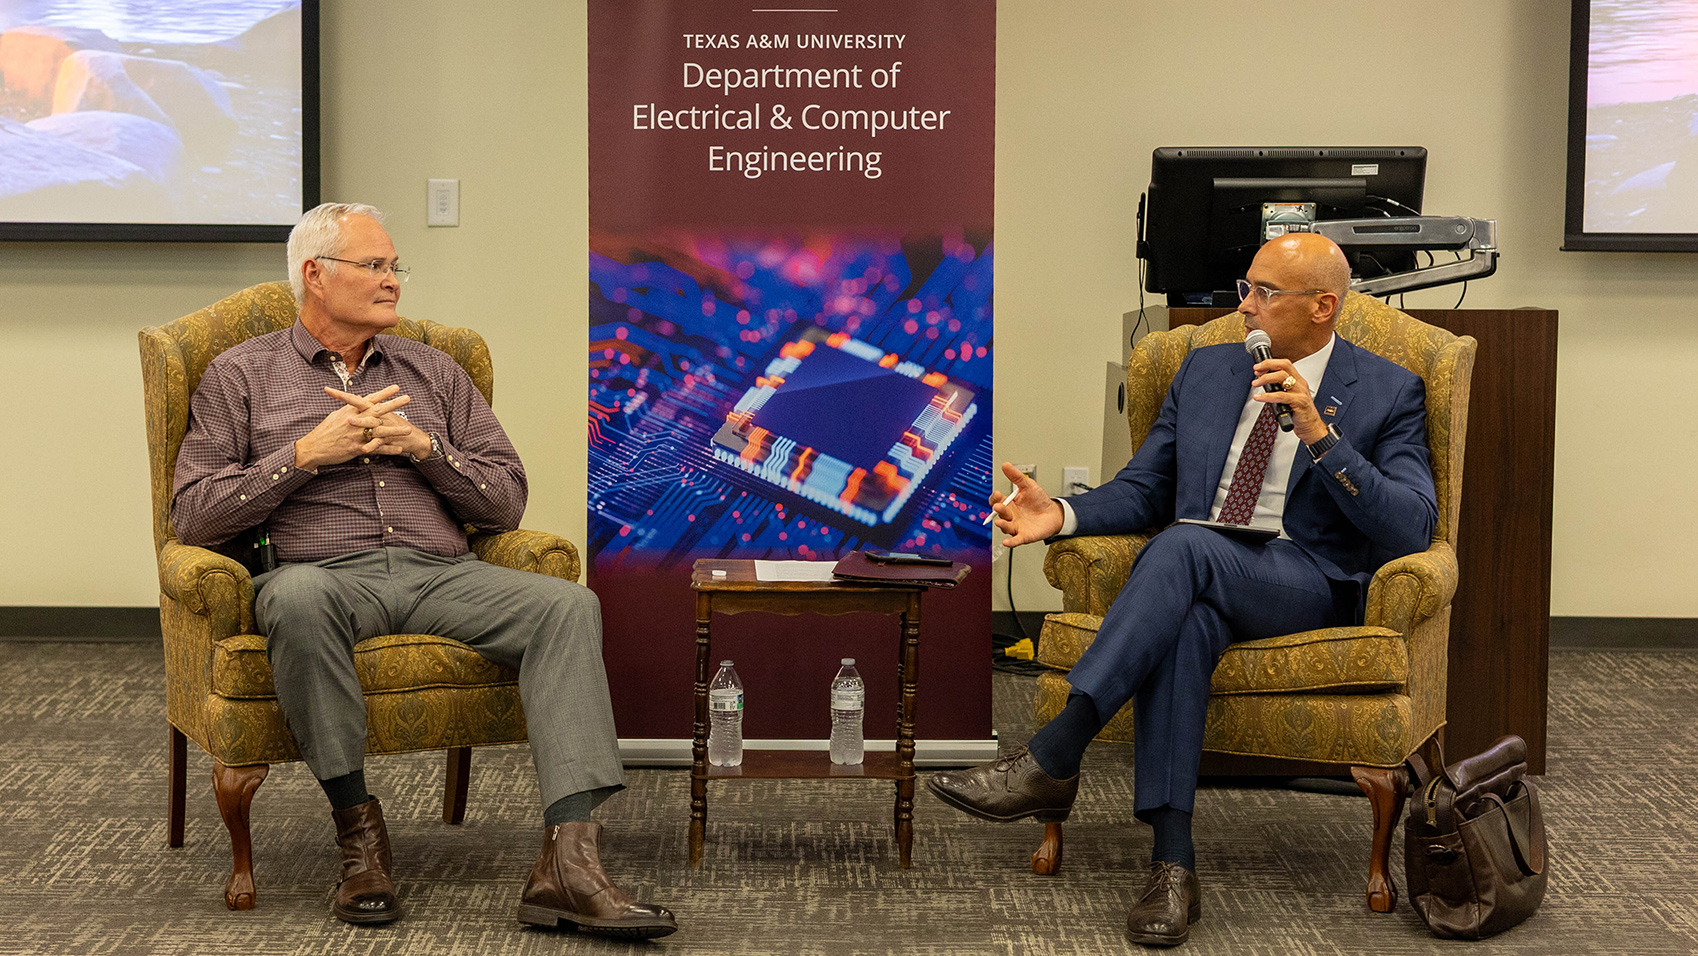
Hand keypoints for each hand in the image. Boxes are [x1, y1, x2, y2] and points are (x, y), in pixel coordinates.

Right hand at [293, 385, 412, 470]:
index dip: (383, 393)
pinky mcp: (356, 448)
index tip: (396, 387)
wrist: (313, 447)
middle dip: (393, 404)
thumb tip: (356, 404)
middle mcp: (355, 421)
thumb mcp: (336, 416)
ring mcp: (356, 435)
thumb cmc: (324, 431)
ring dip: (395, 430)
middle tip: (408, 398)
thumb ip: (349, 410)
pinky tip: (400, 449)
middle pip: (377, 411)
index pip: (369, 399)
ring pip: (380, 431)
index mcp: (350, 411)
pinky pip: (376, 449)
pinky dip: (388, 449)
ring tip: (409, 429)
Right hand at [990, 461, 1063, 548]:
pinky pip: (1015, 540)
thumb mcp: (1028, 485)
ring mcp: (1016, 526)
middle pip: (1000, 514)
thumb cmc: (1039, 500)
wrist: (1054, 513)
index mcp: (1009, 504)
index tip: (998, 494)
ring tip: (1000, 522)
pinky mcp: (1024, 536)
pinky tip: (1006, 542)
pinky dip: (1010, 542)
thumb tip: (1005, 465)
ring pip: (1006, 527)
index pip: (996, 501)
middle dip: (999, 510)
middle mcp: (1010, 516)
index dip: (995, 499)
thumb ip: (1016, 476)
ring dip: (1002, 525)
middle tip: (998, 506)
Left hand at [1251, 358, 1326, 442]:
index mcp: (1298, 381)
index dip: (1270, 363)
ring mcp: (1300, 392)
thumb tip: (1263, 383)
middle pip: (1284, 367)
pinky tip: (1259, 397)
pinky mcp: (1298, 402)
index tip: (1259, 367)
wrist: (1312, 428)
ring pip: (1282, 377)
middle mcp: (1300, 384)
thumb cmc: (1300, 414)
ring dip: (1265, 379)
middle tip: (1256, 372)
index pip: (1285, 364)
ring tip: (1255, 383)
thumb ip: (1280, 389)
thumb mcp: (1290, 397)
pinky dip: (1267, 396)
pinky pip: (1281, 396)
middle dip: (1267, 366)